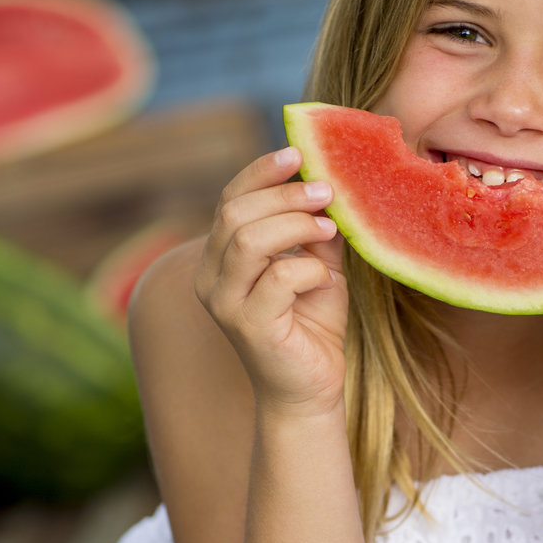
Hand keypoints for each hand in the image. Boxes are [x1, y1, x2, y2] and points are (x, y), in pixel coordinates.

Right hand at [194, 146, 346, 412]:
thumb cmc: (312, 326)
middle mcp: (211, 278)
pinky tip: (326, 282)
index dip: (260, 172)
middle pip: (235, 214)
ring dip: (297, 225)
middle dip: (284, 194)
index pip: (229, 200)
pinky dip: (309, 270)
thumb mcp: (316, 265)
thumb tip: (326, 181)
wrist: (311, 389)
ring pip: (249, 240)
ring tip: (330, 230)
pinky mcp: (249, 327)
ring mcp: (224, 304)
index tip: (298, 153)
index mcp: (220, 258)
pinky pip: (278, 278)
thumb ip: (313, 229)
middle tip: (327, 191)